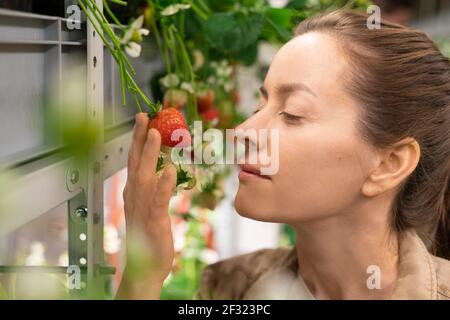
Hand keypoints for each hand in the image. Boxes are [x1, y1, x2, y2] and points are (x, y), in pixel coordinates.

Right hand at [118, 113, 176, 298]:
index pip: (134, 160)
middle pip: (135, 162)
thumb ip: (154, 187)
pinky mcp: (153, 221)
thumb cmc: (149, 235)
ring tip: (156, 134)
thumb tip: (163, 168)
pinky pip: (158, 200)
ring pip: (144, 176)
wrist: (144, 267)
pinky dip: (162, 185)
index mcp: (134, 191)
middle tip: (145, 116)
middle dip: (139, 138)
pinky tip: (170, 171)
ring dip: (149, 154)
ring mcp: (142, 208)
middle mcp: (134, 195)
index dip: (138, 139)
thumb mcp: (149, 206)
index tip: (143, 119)